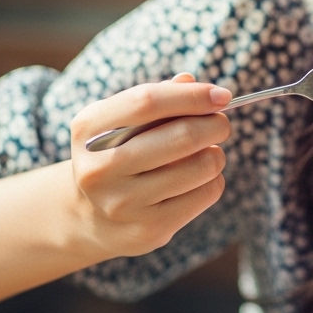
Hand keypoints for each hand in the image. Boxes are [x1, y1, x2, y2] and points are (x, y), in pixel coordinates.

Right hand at [67, 73, 231, 259]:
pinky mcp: (148, 229)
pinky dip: (213, 180)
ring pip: (201, 167)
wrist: (89, 216)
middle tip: (221, 124)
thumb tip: (191, 82)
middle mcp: (100, 168)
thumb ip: (155, 98)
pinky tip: (198, 180)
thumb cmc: (116, 153)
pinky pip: (205, 194)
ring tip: (207, 153)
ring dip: (215, 154)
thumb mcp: (121, 120)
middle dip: (215, 125)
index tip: (222, 96)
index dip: (192, 96)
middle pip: (181, 136)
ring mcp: (123, 203)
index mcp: (89, 129)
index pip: (148, 102)